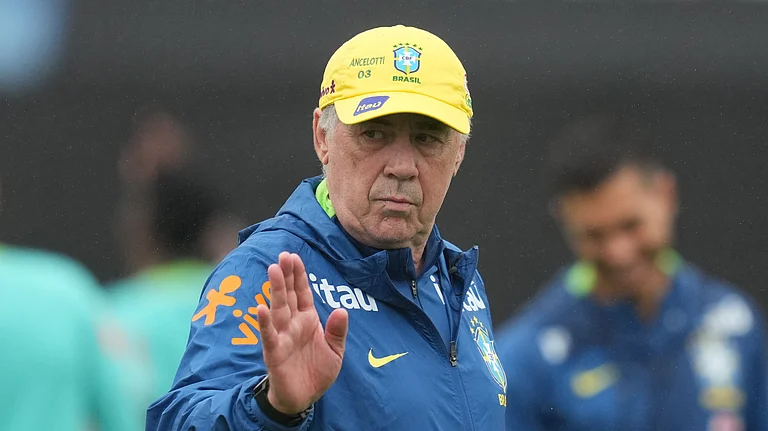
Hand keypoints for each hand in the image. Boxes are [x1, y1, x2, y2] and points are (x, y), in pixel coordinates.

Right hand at [256, 252, 348, 413]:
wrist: (304, 398)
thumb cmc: (317, 372)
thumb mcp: (335, 351)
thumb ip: (337, 331)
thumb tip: (341, 310)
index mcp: (308, 320)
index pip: (303, 293)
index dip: (299, 276)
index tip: (294, 256)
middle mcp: (293, 324)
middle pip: (289, 296)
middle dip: (286, 276)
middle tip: (283, 255)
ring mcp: (282, 337)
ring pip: (278, 309)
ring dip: (276, 290)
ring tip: (273, 270)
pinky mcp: (274, 353)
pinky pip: (268, 335)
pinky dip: (264, 322)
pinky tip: (260, 308)